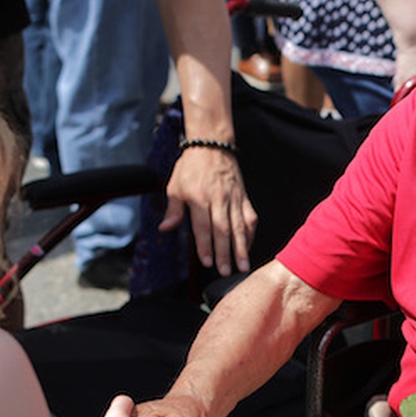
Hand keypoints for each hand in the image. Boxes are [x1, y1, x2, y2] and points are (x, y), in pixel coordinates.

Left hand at [161, 146, 256, 276]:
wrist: (211, 145)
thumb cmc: (191, 167)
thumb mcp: (175, 186)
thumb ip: (173, 210)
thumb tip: (164, 228)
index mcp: (199, 198)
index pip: (203, 227)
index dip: (205, 246)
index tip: (207, 262)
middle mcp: (218, 199)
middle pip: (223, 230)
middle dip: (225, 253)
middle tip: (226, 271)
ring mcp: (233, 199)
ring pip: (239, 227)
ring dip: (241, 248)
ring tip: (242, 264)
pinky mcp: (243, 197)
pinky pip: (249, 217)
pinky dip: (250, 233)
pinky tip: (248, 246)